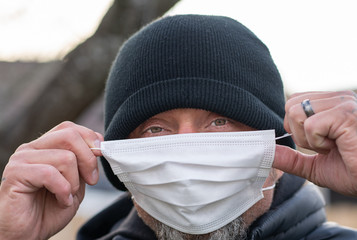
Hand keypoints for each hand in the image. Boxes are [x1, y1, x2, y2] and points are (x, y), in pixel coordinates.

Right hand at [0, 121, 102, 239]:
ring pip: (65, 157)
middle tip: (91, 180)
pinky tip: (60, 201)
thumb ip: (84, 163)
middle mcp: (32, 148)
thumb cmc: (48, 210)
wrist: (26, 234)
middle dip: (88, 159)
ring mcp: (22, 159)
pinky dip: (63, 191)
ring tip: (67, 195)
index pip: (70, 128)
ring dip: (74, 182)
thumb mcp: (76, 183)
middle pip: (69, 135)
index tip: (101, 155)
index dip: (90, 139)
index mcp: (45, 147)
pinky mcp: (15, 174)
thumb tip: (98, 146)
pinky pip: (50, 174)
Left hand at [274, 91, 356, 195]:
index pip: (292, 102)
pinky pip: (311, 124)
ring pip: (296, 113)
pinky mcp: (346, 114)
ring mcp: (343, 103)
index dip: (295, 127)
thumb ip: (290, 158)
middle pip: (290, 106)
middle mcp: (338, 98)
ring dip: (310, 139)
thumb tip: (267, 151)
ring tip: (334, 146)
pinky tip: (340, 146)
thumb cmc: (354, 172)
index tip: (318, 142)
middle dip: (299, 133)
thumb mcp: (315, 166)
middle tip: (325, 146)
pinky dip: (319, 142)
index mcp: (331, 104)